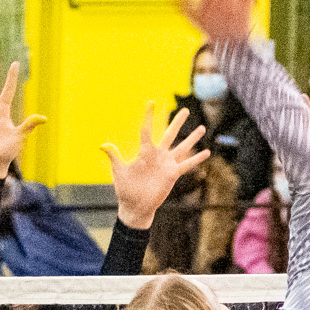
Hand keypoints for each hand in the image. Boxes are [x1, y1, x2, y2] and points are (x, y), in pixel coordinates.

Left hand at [102, 104, 209, 228]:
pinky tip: (206, 153)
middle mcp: (158, 155)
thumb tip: (103, 145)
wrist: (135, 207)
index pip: (147, 130)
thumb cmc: (126, 189)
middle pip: (170, 134)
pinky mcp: (173, 175)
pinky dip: (196, 159)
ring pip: (182, 147)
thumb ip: (114, 157)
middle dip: (178, 122)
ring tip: (202, 128)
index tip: (151, 102)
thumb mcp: (119, 172)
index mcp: (145, 152)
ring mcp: (166, 164)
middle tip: (185, 110)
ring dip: (192, 138)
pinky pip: (187, 165)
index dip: (149, 116)